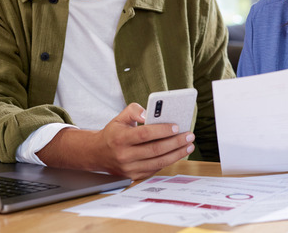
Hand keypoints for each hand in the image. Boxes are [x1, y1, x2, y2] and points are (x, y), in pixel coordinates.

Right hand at [36, 103, 194, 179]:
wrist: (97, 154)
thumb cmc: (113, 134)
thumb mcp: (119, 118)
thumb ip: (134, 110)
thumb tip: (148, 113)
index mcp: (120, 139)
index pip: (144, 134)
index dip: (162, 130)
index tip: (177, 126)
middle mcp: (124, 156)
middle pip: (155, 150)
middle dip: (176, 142)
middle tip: (189, 135)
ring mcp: (129, 168)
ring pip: (158, 162)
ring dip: (177, 154)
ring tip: (189, 145)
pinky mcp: (134, 176)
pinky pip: (156, 169)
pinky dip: (169, 161)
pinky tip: (178, 153)